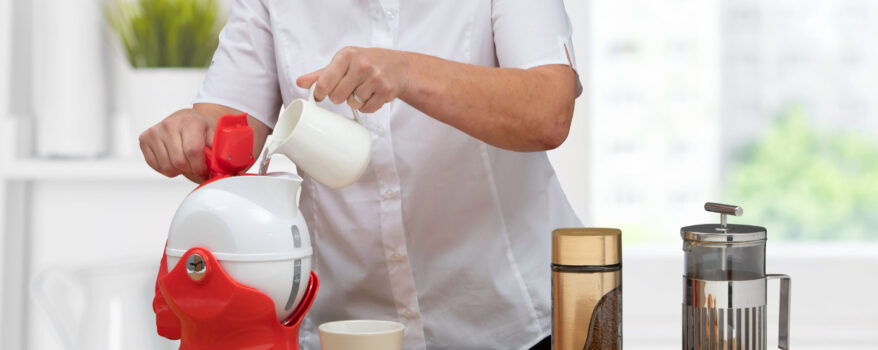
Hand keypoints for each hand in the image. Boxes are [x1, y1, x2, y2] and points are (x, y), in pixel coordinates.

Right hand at [139, 108, 214, 182]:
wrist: (187, 120)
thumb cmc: (202, 130)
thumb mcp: (216, 136)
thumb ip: (219, 151)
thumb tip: (221, 169)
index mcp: (189, 121)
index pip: (192, 152)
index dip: (200, 167)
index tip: (205, 171)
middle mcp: (169, 124)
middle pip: (179, 161)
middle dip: (190, 169)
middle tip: (196, 166)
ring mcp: (154, 131)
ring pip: (167, 166)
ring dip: (179, 170)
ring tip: (186, 161)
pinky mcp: (144, 139)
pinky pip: (156, 166)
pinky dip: (167, 169)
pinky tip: (174, 159)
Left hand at [296, 47, 411, 112]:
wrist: (399, 66)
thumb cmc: (367, 62)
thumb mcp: (344, 62)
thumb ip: (322, 74)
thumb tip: (300, 82)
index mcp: (347, 55)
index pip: (324, 82)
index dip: (320, 92)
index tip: (321, 93)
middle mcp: (362, 65)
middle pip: (337, 97)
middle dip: (341, 96)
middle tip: (349, 88)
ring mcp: (376, 78)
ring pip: (352, 104)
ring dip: (355, 101)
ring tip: (363, 89)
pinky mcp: (386, 91)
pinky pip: (367, 109)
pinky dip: (367, 106)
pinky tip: (372, 94)